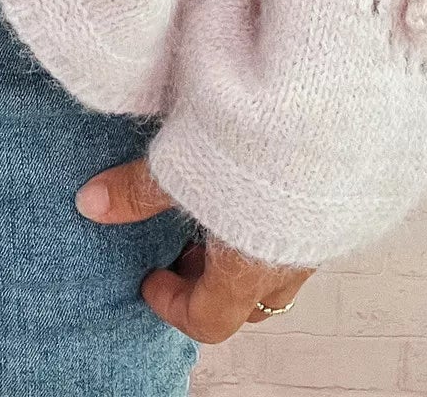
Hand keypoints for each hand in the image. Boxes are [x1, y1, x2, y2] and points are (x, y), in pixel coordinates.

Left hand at [75, 157, 315, 342]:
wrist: (324, 107)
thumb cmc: (252, 141)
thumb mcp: (181, 163)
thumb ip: (136, 191)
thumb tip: (89, 204)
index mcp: (250, 268)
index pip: (211, 319)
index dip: (173, 305)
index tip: (149, 277)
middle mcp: (292, 262)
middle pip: (249, 301)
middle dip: (210, 283)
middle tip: (180, 246)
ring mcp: (322, 236)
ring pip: (277, 267)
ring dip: (243, 253)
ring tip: (213, 212)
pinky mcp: (338, 206)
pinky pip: (302, 236)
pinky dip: (271, 225)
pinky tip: (252, 186)